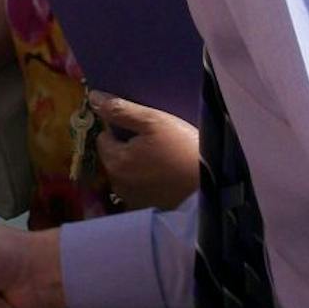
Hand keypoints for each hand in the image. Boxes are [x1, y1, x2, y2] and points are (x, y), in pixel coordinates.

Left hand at [90, 91, 198, 210]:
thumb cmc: (182, 149)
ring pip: (127, 173)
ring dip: (138, 166)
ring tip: (163, 158)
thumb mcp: (153, 121)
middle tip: (155, 142)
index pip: (104, 137)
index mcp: (115, 161)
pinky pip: (141, 188)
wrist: (214, 187)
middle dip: (128, 148)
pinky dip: (148, 181)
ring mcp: (133, 200)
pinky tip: (167, 175)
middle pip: (114, 156)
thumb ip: (121, 109)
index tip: (142, 128)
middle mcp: (118, 184)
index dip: (120, 129)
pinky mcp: (149, 210)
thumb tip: (94, 97)